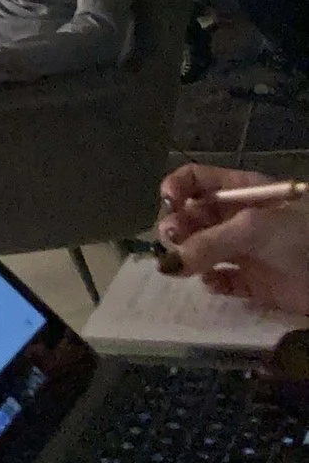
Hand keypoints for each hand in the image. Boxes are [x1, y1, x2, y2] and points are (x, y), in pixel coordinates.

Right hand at [157, 164, 308, 313]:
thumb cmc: (301, 237)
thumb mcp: (253, 228)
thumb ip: (208, 242)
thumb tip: (167, 264)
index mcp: (241, 191)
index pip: (197, 179)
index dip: (177, 187)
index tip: (167, 203)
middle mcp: (238, 218)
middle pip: (192, 216)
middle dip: (176, 226)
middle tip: (172, 240)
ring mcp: (245, 250)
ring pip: (200, 249)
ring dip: (187, 256)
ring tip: (183, 267)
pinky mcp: (253, 282)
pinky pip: (220, 280)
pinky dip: (211, 282)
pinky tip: (213, 283)